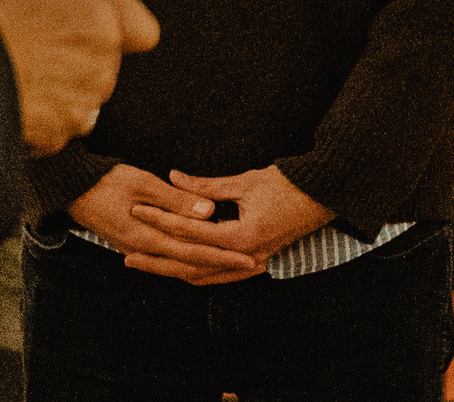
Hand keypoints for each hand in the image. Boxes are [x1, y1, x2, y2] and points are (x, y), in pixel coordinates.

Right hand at [0, 0, 157, 155]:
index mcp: (100, 14)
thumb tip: (98, 17)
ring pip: (81, 104)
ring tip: (19, 77)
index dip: (119, 33)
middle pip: (104, 70)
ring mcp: (82, 104)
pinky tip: (13, 99)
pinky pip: (57, 132)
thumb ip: (86, 6)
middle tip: (37, 53)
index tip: (103, 34)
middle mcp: (101, 61)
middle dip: (78, 66)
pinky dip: (39, 123)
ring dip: (59, 97)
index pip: (142, 31)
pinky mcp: (60, 138)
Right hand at [69, 162, 260, 285]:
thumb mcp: (142, 183)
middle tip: (255, 266)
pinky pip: (171, 260)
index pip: (195, 253)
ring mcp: (140, 250)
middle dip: (225, 268)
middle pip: (192, 267)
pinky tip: (205, 259)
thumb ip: (176, 200)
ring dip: (211, 268)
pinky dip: (192, 262)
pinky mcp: (137, 245)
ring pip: (182, 267)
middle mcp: (146, 250)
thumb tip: (208, 212)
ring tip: (238, 266)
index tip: (250, 258)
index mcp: (148, 237)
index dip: (225, 257)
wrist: (72, 192)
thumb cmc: (105, 182)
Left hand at [131, 165, 335, 285]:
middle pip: (191, 266)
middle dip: (158, 261)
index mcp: (241, 237)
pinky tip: (181, 269)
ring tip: (147, 265)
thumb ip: (206, 185)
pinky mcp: (257, 262)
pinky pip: (220, 276)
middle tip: (128, 255)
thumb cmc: (289, 185)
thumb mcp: (245, 181)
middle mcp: (246, 257)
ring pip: (205, 276)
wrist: (325, 196)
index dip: (160, 220)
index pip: (190, 232)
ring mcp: (253, 264)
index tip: (137, 210)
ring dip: (174, 271)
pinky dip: (198, 273)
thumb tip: (173, 176)